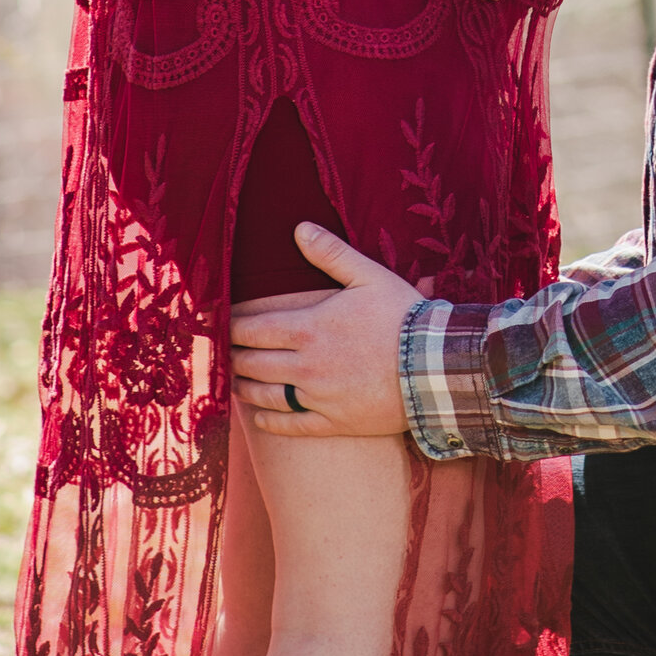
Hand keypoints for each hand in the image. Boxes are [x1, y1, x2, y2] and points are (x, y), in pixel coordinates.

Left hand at [233, 229, 425, 437]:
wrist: (435, 368)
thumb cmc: (403, 317)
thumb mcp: (369, 276)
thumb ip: (331, 253)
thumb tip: (300, 228)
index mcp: (308, 328)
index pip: (253, 329)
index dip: (231, 326)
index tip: (220, 323)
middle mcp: (305, 366)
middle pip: (253, 363)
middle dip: (233, 357)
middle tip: (224, 353)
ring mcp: (318, 398)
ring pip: (266, 396)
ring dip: (245, 388)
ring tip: (236, 382)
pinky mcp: (334, 422)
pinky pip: (291, 427)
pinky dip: (269, 422)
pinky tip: (259, 418)